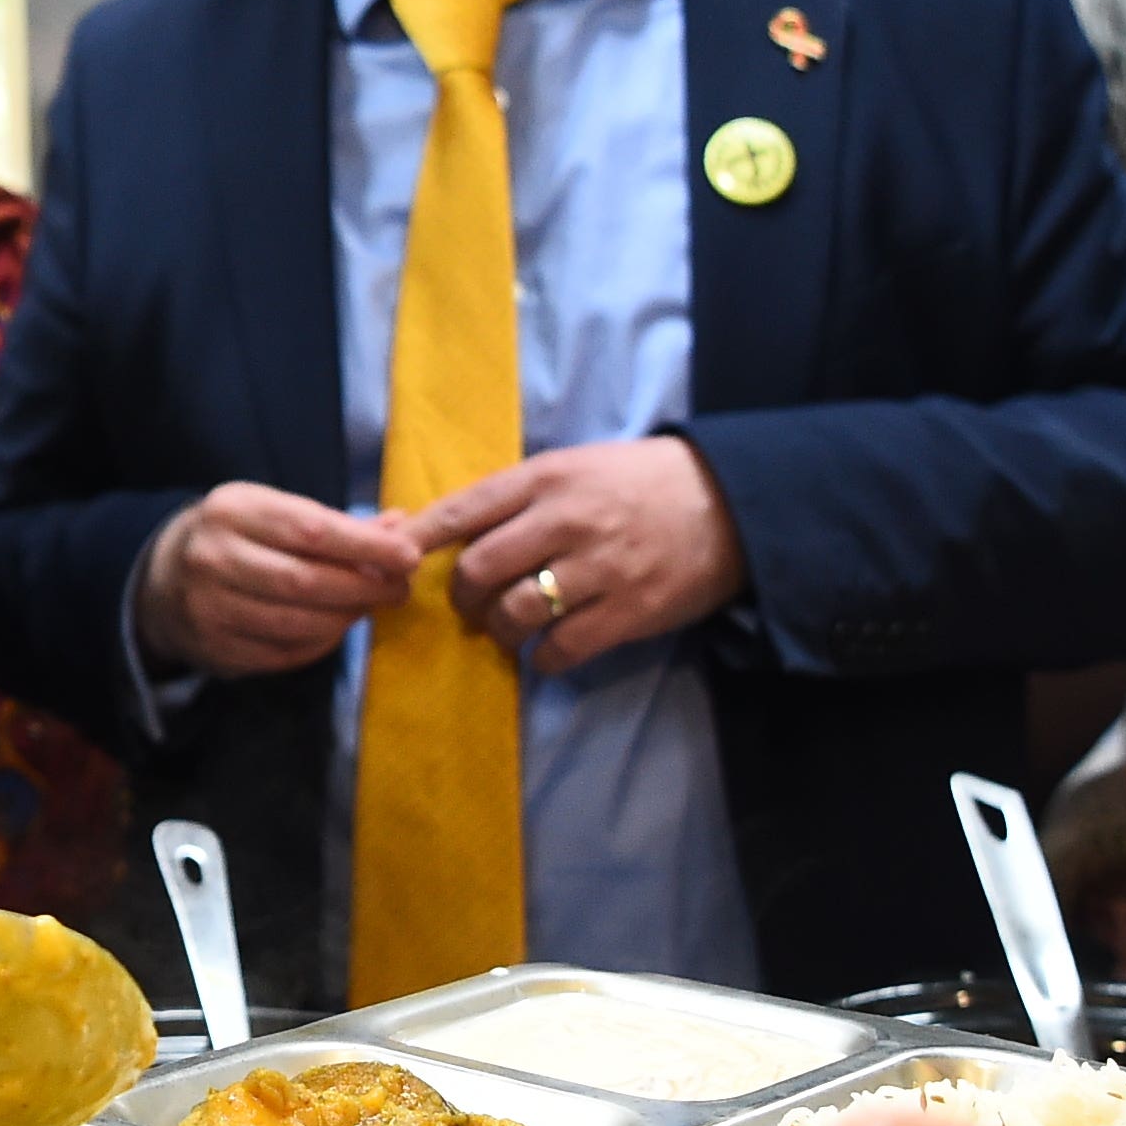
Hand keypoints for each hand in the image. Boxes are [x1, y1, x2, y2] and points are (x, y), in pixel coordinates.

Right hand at [128, 482, 424, 676]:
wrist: (163, 579)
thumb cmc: (237, 538)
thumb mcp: (274, 512)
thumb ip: (336, 523)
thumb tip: (400, 529)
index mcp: (232, 509)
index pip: (311, 530)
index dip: (366, 547)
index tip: (408, 556)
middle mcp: (213, 556)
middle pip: (306, 581)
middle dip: (363, 588)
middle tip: (399, 590)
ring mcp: (208, 607)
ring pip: (297, 622)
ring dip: (346, 618)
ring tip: (368, 607)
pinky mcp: (214, 648)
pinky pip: (284, 653)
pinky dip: (320, 643)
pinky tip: (334, 628)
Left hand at [413, 439, 745, 672]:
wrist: (730, 502)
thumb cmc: (642, 483)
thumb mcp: (578, 467)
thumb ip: (521, 497)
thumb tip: (451, 530)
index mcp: (549, 477)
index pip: (465, 508)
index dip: (420, 538)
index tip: (395, 558)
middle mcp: (568, 519)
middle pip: (479, 568)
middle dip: (463, 594)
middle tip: (471, 602)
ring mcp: (600, 568)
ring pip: (514, 613)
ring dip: (500, 629)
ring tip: (508, 628)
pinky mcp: (629, 611)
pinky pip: (562, 649)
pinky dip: (542, 658)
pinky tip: (547, 650)